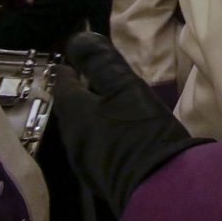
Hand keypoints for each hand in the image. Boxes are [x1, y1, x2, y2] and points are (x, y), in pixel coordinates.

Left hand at [52, 33, 210, 215]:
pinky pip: (96, 145)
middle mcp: (73, 139)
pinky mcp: (102, 174)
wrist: (158, 182)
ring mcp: (86, 160)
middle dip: (82, 92)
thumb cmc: (141, 129)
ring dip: (93, 114)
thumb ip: (102, 62)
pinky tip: (120, 130)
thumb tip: (80, 39)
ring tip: (111, 103)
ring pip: (83, 128)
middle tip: (96, 79)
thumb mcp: (125, 86)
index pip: (64, 85)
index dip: (70, 69)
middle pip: (71, 109)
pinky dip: (103, 131)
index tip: (75, 59)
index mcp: (75, 114)